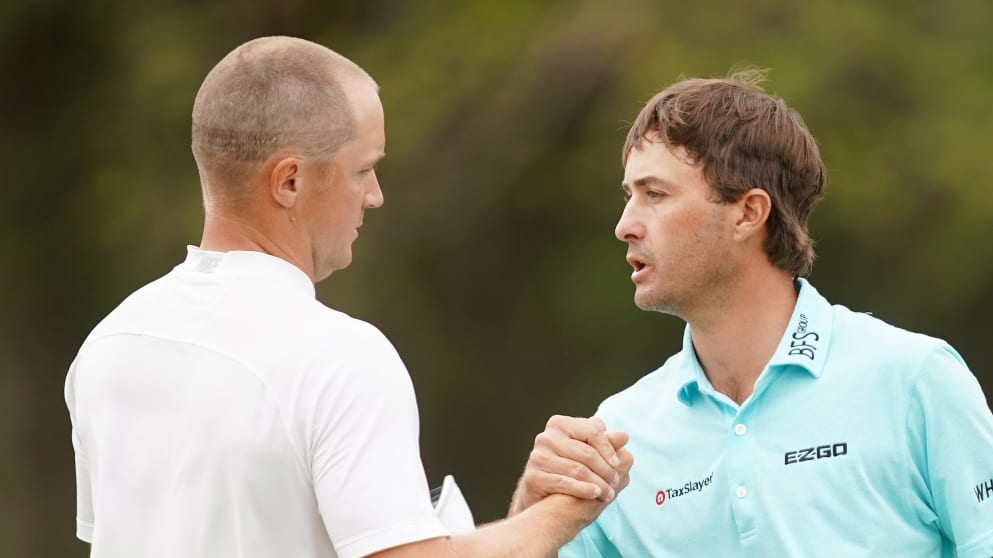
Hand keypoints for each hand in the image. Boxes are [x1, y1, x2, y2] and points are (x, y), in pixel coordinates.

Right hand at [509, 415, 632, 515]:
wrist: (542, 495)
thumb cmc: (568, 469)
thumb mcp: (587, 454)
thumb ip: (605, 444)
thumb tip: (624, 436)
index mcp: (559, 424)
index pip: (593, 431)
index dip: (609, 448)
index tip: (618, 464)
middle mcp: (545, 437)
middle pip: (587, 452)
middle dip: (606, 470)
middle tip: (616, 482)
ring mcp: (537, 457)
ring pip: (578, 469)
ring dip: (599, 483)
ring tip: (609, 493)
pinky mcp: (533, 477)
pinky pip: (565, 483)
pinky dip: (584, 489)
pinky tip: (596, 494)